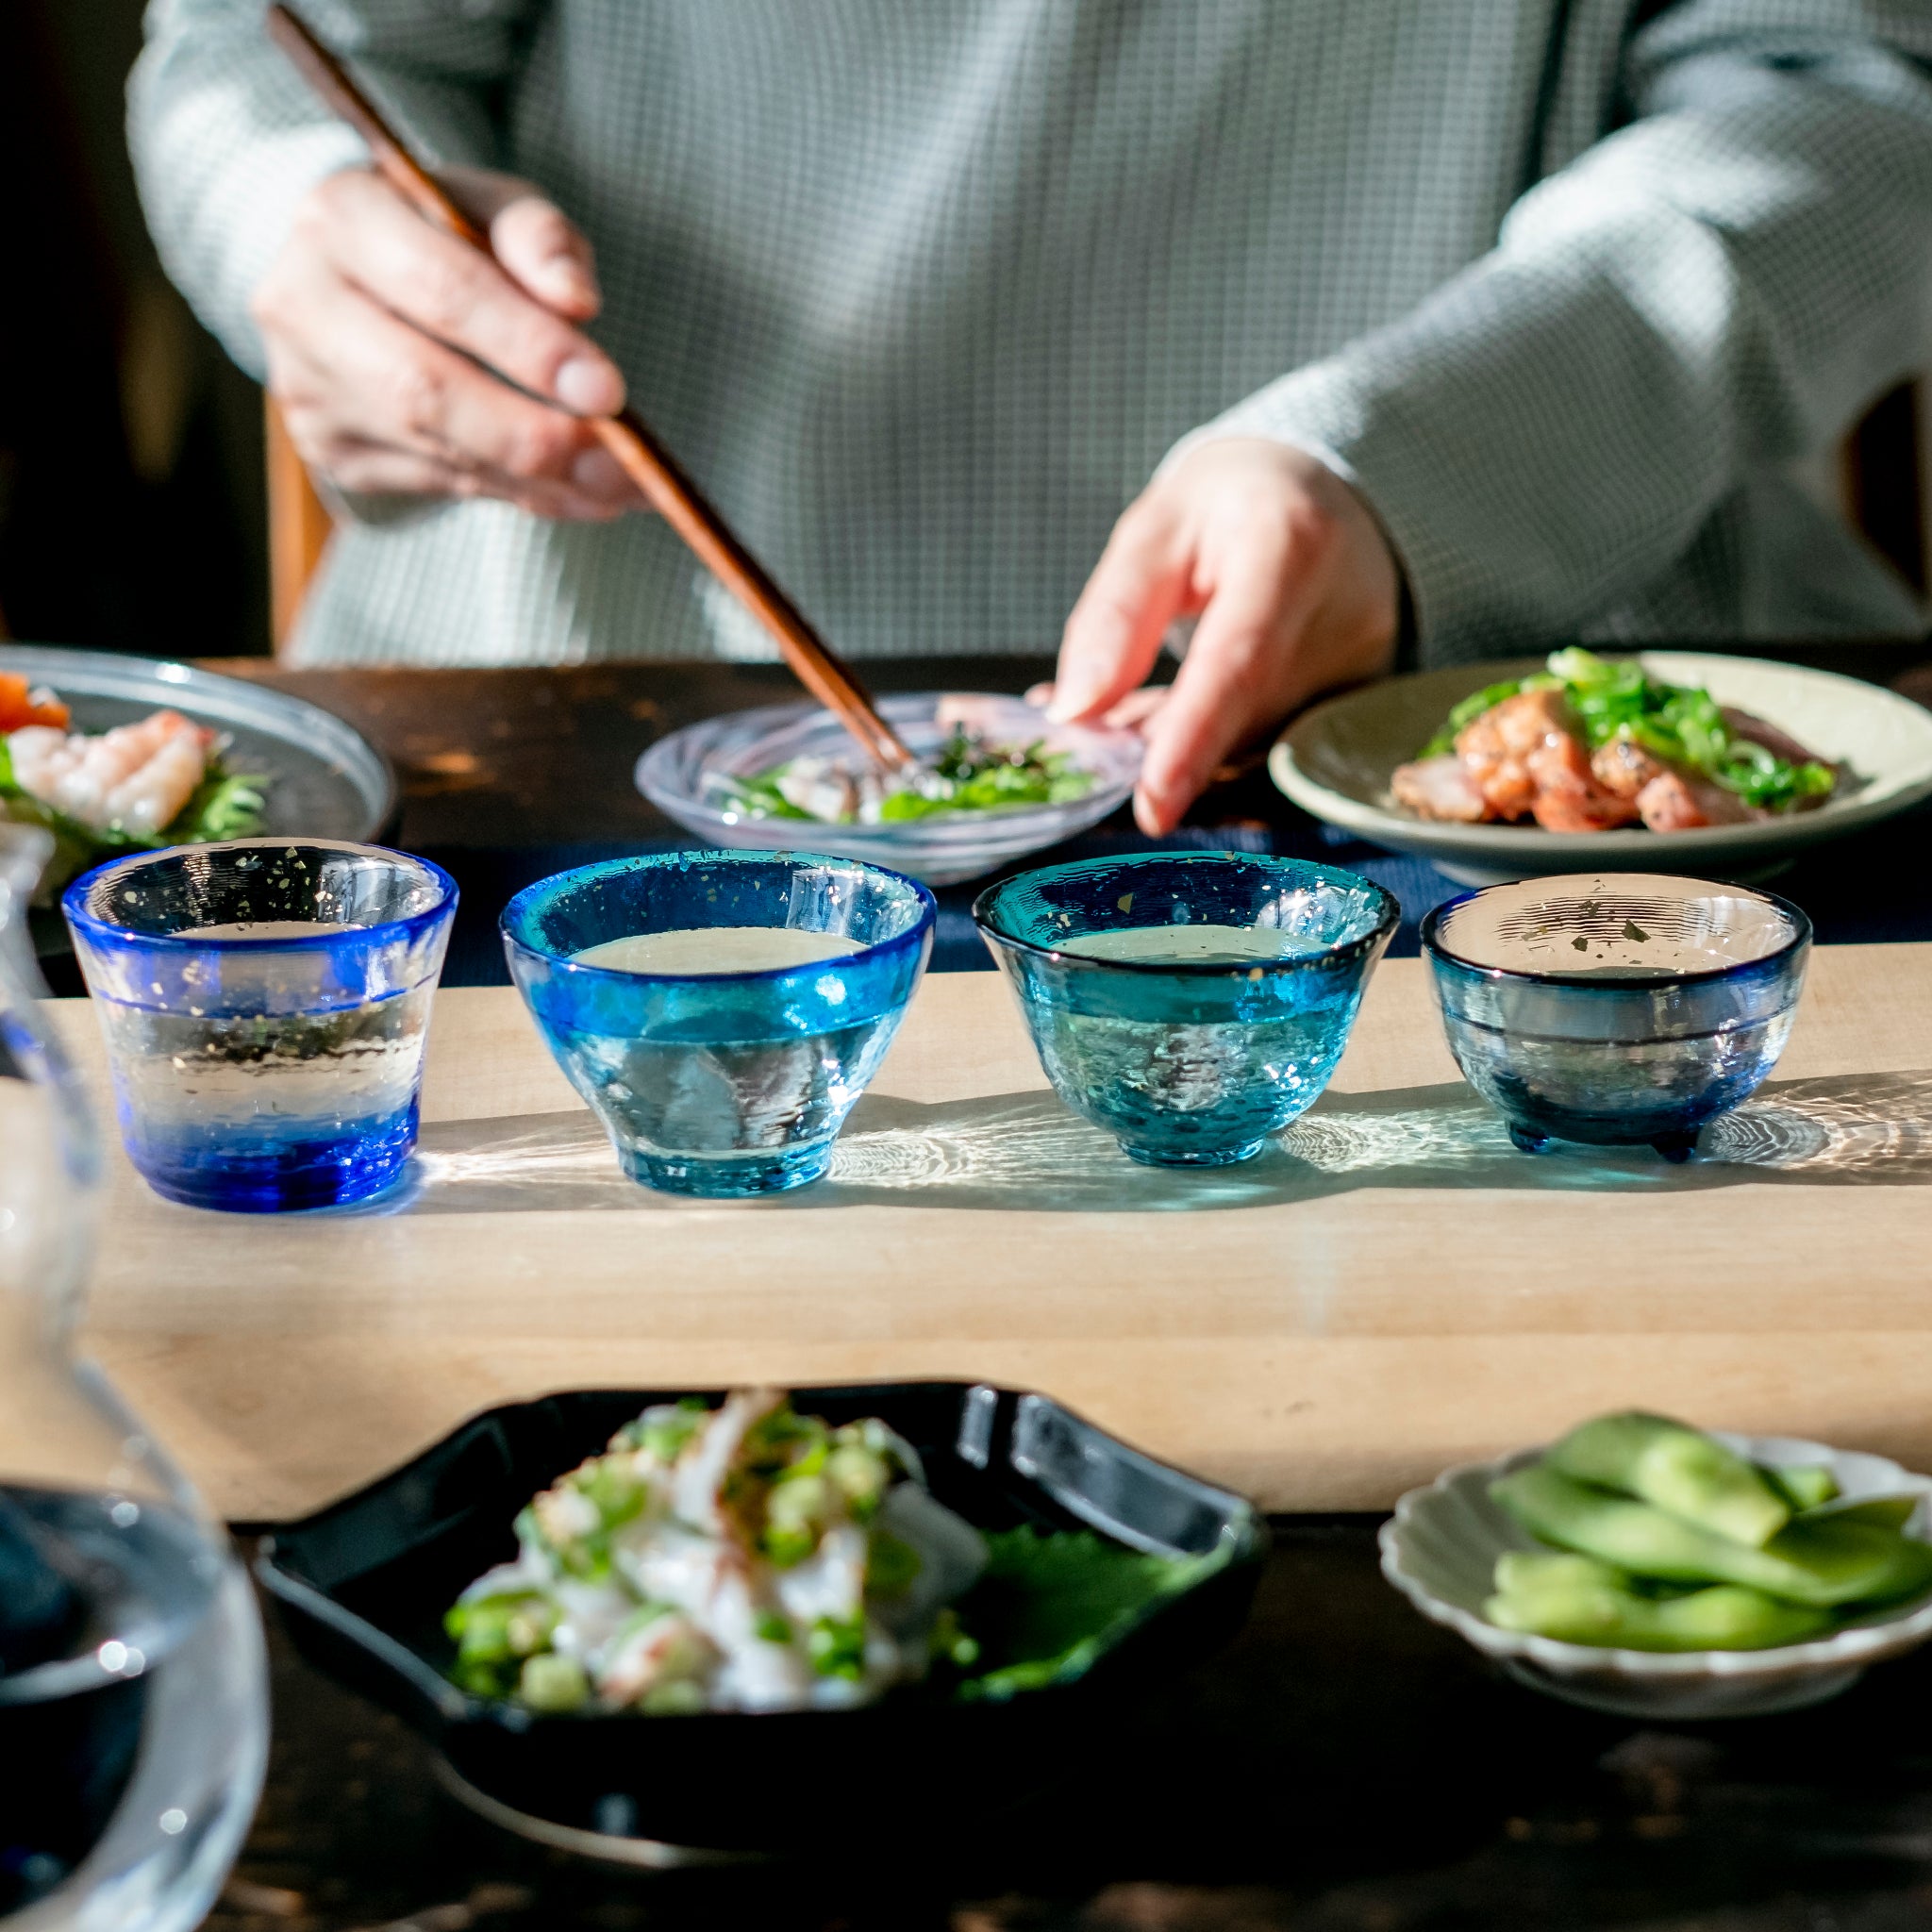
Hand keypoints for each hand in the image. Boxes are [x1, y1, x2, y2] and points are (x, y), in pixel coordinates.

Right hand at [253, 165, 642, 518]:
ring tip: (619, 484)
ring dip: (541, 480)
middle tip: (622, 464)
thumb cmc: (440, 231)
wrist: (352, 270)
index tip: (608, 391)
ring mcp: (308, 385)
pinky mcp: (330, 446)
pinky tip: (576, 491)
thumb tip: (577, 303)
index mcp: (342, 217)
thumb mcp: (494, 208)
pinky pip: (440, 484)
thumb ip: (540, 240)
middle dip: (534, 435)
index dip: (530, 348)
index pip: (444, 291)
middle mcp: (303, 303)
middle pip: (426, 389)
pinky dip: (520, 494)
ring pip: (436, 453)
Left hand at [1047, 438, 1400, 833]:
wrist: (1320, 493)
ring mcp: (1359, 664)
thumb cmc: (1230, 503)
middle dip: (1160, 745)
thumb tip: (1075, 713)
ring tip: (1124, 711)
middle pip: (1242, 715)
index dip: (1194, 737)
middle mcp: (1342, 613)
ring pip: (1250, 738)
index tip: (1152, 805)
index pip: (1239, 661)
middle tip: (1092, 745)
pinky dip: (1211, 739)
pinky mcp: (1356, 696)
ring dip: (1179, 742)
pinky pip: (1267, 737)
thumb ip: (1114, 618)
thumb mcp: (1155, 529)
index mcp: (1290, 545)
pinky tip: (1168, 720)